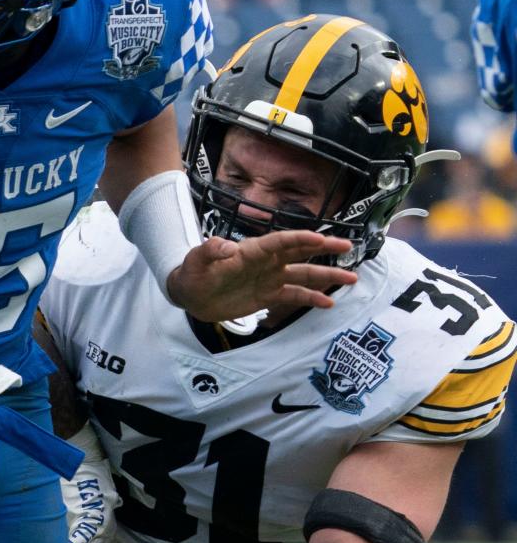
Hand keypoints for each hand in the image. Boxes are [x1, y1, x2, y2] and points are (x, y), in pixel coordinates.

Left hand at [167, 230, 356, 321]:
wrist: (190, 295)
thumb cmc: (193, 273)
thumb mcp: (196, 261)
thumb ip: (209, 251)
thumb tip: (224, 245)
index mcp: (252, 251)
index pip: (280, 242)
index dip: (299, 240)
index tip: (320, 239)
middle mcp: (266, 262)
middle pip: (299, 252)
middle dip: (323, 249)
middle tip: (347, 247)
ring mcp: (269, 278)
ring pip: (303, 275)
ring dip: (326, 276)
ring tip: (351, 277)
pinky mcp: (268, 296)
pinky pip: (293, 296)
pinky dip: (311, 299)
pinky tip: (329, 303)